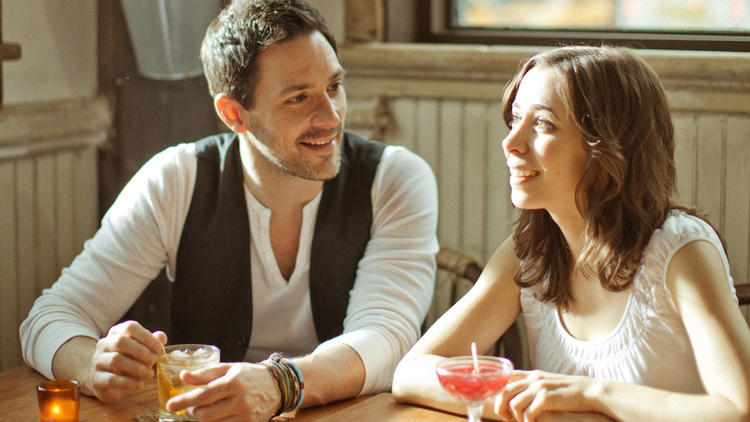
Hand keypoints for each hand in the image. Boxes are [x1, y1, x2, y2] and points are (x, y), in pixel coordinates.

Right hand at [85, 320, 165, 401]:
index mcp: (117, 333)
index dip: (146, 336)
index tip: (158, 348)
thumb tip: (161, 336)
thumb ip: (152, 342)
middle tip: (154, 361)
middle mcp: (104, 344)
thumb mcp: (141, 350)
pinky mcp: (96, 379)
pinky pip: (111, 379)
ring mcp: (97, 361)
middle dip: (141, 351)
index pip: (130, 327)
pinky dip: (128, 382)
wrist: (106, 381)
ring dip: (136, 367)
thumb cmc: (128, 361)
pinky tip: (139, 384)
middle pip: (121, 342)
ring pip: (116, 360)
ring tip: (149, 374)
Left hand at [166, 362, 280, 421]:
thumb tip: (183, 376)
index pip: (203, 395)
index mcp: (233, 383)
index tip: (170, 405)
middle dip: (191, 412)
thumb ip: (205, 373)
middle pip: (205, 414)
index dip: (184, 401)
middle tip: (188, 408)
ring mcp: (245, 415)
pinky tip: (213, 416)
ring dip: (202, 419)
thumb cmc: (250, 375)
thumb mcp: (229, 368)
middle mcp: (240, 400)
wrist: (277, 386)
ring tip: (201, 411)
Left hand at [494, 370, 603, 421]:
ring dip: (516, 418)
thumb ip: (535, 388)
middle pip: (504, 391)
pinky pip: (528, 413)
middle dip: (501, 407)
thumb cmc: (571, 394)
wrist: (592, 393)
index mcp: (533, 375)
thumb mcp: (550, 386)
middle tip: (506, 419)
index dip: (499, 393)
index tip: (503, 406)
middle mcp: (534, 378)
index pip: (506, 379)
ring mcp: (540, 387)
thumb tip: (518, 399)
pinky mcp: (546, 398)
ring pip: (514, 404)